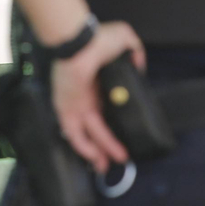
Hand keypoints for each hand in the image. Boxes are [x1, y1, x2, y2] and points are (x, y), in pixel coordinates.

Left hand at [50, 21, 144, 173]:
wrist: (78, 42)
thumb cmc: (98, 39)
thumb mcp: (124, 39)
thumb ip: (135, 51)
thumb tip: (139, 66)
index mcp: (95, 85)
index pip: (103, 110)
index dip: (113, 124)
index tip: (125, 135)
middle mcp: (84, 98)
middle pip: (95, 127)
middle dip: (107, 145)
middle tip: (119, 158)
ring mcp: (74, 105)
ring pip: (86, 135)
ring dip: (98, 151)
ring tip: (108, 166)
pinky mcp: (65, 110)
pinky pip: (73, 134)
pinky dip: (84, 148)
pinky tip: (95, 159)